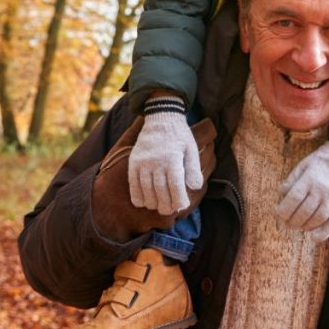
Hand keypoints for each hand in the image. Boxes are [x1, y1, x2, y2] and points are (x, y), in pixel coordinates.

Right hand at [128, 101, 203, 215]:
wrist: (161, 117)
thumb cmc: (180, 136)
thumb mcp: (192, 148)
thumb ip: (194, 168)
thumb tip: (195, 187)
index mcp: (173, 158)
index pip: (175, 185)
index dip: (179, 199)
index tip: (182, 206)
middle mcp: (156, 160)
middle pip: (160, 190)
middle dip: (166, 205)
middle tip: (169, 211)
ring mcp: (143, 161)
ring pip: (146, 188)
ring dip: (152, 202)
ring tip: (157, 207)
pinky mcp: (133, 161)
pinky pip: (133, 182)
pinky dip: (137, 195)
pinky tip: (142, 203)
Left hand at [275, 141, 328, 240]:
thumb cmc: (319, 164)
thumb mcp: (302, 166)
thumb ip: (291, 181)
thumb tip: (281, 194)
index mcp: (309, 179)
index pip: (294, 198)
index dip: (283, 210)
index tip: (278, 214)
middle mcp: (322, 190)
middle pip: (304, 211)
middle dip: (292, 221)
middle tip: (287, 224)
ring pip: (317, 219)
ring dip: (305, 226)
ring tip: (299, 226)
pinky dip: (322, 233)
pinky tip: (314, 237)